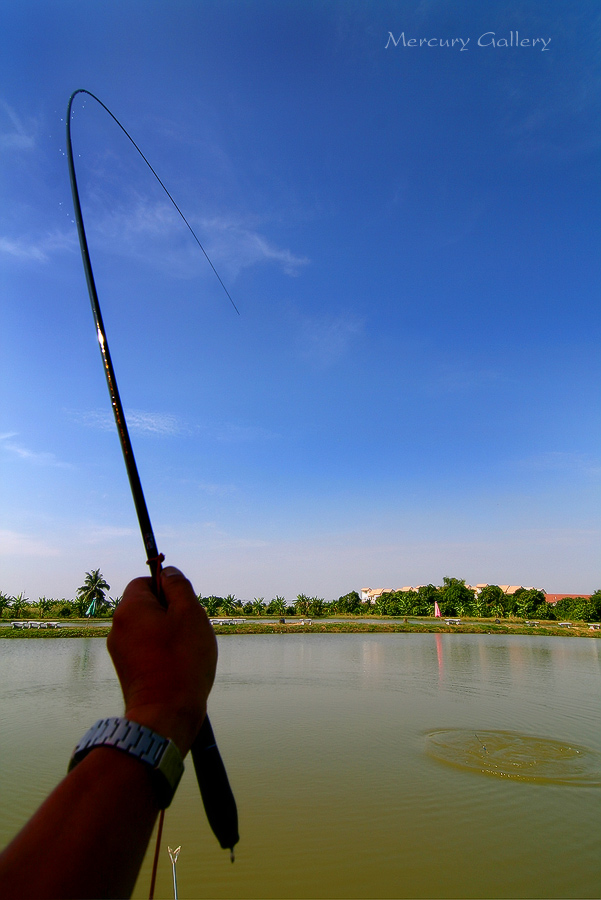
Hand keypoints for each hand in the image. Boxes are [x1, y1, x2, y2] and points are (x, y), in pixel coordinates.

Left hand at [107, 566, 216, 756]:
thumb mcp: (189, 613)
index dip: (167, 588)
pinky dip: (161, 651)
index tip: (185, 604)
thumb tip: (168, 571)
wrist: (164, 714)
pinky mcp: (126, 670)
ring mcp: (119, 651)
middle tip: (190, 628)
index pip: (145, 581)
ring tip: (186, 651)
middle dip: (170, 611)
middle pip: (146, 605)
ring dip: (167, 633)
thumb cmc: (181, 661)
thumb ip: (179, 586)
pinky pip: (145, 649)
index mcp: (129, 608)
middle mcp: (118, 627)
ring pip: (147, 628)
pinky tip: (178, 666)